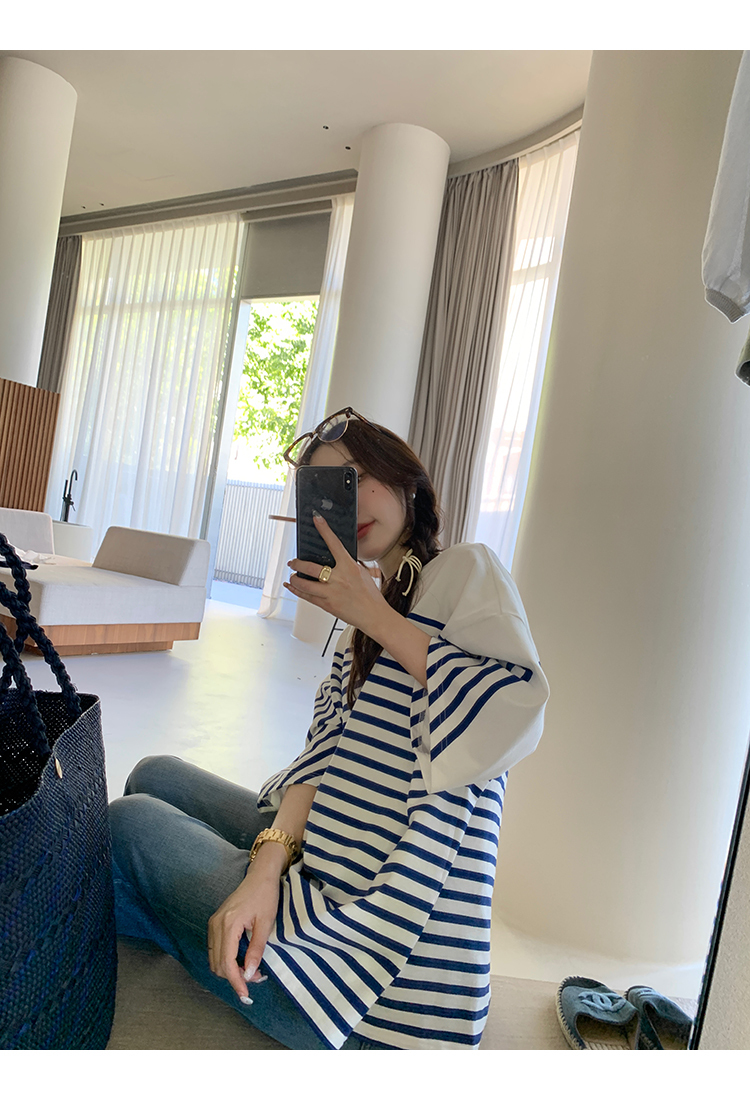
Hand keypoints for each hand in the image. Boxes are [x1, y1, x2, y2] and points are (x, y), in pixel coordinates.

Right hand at [207, 863, 279, 1001]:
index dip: (235, 981)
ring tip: (250, 969)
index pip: (226, 962)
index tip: (245, 994)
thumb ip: (256, 950)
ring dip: (230, 969)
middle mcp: (216, 924)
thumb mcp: (265, 923)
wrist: (260, 876)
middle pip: (218, 964)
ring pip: (215, 958)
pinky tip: (242, 959)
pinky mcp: (215, 922)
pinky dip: (226, 959)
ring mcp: (214, 923)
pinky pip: (216, 949)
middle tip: (255, 977)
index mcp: (229, 924)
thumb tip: (248, 974)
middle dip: (234, 976)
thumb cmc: (265, 896)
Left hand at [285, 513, 387, 636]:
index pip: (335, 544)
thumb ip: (348, 565)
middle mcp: (339, 579)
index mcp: (349, 567)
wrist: (374, 615)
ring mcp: (331, 593)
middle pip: (311, 567)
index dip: (325, 530)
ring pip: (304, 584)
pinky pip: (306, 597)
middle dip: (298, 563)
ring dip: (294, 578)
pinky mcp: (327, 605)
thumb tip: (335, 558)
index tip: (317, 519)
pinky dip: (296, 590)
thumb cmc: (370, 595)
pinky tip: (290, 586)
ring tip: (292, 575)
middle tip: (293, 561)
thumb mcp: (362, 574)